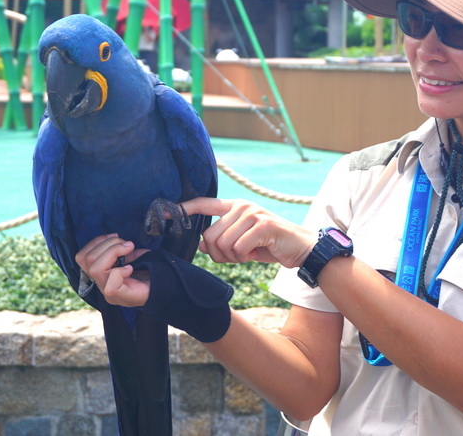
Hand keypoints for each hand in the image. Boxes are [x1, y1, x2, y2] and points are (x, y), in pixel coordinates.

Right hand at [75, 234, 150, 306]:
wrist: (163, 286)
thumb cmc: (147, 270)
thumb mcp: (130, 255)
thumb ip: (119, 248)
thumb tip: (116, 239)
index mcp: (100, 273)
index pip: (81, 257)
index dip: (96, 242)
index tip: (115, 236)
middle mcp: (100, 284)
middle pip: (88, 260)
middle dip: (109, 244)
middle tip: (127, 244)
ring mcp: (108, 293)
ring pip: (96, 269)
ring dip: (114, 252)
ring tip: (129, 250)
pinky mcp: (120, 297)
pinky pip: (110, 285)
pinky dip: (120, 272)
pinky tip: (131, 268)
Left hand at [180, 198, 314, 267]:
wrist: (300, 249)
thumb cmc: (269, 245)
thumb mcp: (242, 243)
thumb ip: (223, 241)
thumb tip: (202, 246)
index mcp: (234, 207)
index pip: (204, 204)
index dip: (184, 209)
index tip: (162, 213)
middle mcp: (241, 206)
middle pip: (211, 236)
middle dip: (220, 255)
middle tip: (238, 256)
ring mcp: (252, 213)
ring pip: (223, 244)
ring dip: (234, 257)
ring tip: (249, 253)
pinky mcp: (262, 225)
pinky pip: (238, 248)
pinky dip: (245, 257)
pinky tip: (257, 252)